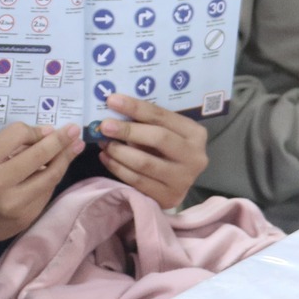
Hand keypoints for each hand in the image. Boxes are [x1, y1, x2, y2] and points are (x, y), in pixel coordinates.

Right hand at [0, 121, 83, 244]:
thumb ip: (11, 145)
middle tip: (75, 130)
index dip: (34, 130)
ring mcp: (13, 205)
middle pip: (38, 156)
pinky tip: (56, 168)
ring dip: (65, 159)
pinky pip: (47, 192)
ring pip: (50, 176)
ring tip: (76, 147)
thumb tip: (48, 134)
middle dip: (60, 141)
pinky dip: (53, 177)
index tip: (47, 129)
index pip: (16, 135)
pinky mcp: (25, 218)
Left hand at [91, 93, 207, 207]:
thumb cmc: (168, 149)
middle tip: (105, 126)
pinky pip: (137, 181)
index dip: (136, 107)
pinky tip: (106, 158)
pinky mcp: (169, 197)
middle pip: (157, 138)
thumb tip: (114, 109)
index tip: (112, 100)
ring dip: (119, 151)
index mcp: (195, 133)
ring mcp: (183, 179)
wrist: (178, 182)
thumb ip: (147, 122)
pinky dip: (117, 168)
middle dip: (127, 130)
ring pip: (145, 163)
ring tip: (103, 143)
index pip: (162, 116)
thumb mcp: (167, 131)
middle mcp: (194, 156)